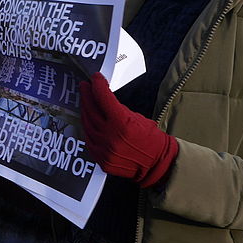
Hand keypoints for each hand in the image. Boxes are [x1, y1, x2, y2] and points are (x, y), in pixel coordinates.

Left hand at [81, 72, 178, 186]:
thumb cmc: (151, 139)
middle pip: (91, 110)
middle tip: (85, 86)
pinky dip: (88, 128)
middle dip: (87, 95)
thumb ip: (119, 110)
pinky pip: (88, 140)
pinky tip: (88, 120)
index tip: (95, 78)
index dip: (98, 85)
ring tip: (86, 101)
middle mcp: (110, 136)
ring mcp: (104, 149)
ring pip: (87, 124)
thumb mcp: (138, 118)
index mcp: (122, 123)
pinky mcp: (101, 159)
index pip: (103, 98)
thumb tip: (104, 99)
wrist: (157, 164)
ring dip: (85, 110)